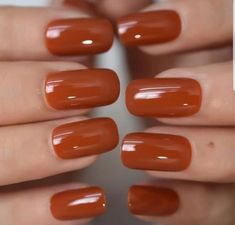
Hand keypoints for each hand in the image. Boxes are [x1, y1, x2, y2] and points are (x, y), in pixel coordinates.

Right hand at [0, 5, 118, 223]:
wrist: (18, 114)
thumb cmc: (23, 86)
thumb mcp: (23, 54)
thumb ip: (44, 36)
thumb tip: (80, 17)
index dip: (35, 30)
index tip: (98, 33)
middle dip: (43, 90)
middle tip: (103, 86)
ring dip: (46, 149)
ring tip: (103, 136)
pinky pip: (2, 220)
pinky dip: (41, 214)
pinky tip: (89, 201)